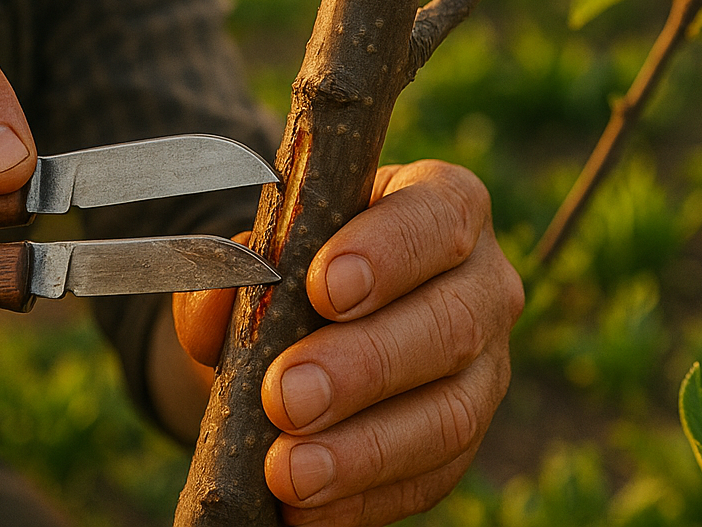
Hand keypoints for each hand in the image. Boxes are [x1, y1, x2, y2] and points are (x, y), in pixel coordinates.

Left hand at [173, 160, 522, 524]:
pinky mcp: (465, 441)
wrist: (307, 320)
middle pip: (450, 325)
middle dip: (365, 365)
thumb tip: (216, 300)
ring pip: (450, 413)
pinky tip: (305, 506)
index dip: (388, 252)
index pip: (438, 217)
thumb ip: (234, 266)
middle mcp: (483, 283)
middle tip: (287, 395)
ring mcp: (485, 368)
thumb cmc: (296, 263)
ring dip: (363, 448)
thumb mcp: (263, 248)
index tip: (323, 288)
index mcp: (443, 205)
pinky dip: (362, 496)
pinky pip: (429, 476)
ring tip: (288, 470)